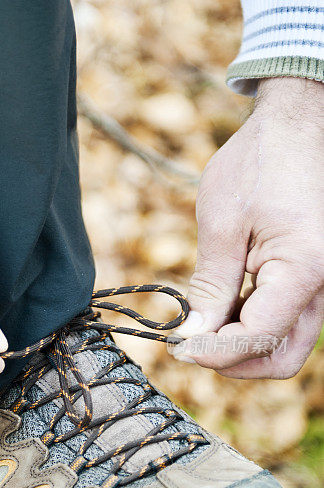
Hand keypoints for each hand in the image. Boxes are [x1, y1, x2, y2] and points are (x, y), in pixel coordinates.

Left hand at [172, 77, 323, 377]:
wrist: (299, 124)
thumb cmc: (261, 162)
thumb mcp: (223, 224)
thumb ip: (211, 287)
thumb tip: (195, 335)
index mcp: (304, 269)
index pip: (258, 338)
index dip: (214, 352)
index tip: (178, 349)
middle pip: (281, 357)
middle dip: (233, 362)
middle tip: (191, 347)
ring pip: (286, 343)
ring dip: (243, 345)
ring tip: (204, 321)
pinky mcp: (316, 278)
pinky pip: (288, 319)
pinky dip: (254, 324)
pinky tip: (224, 304)